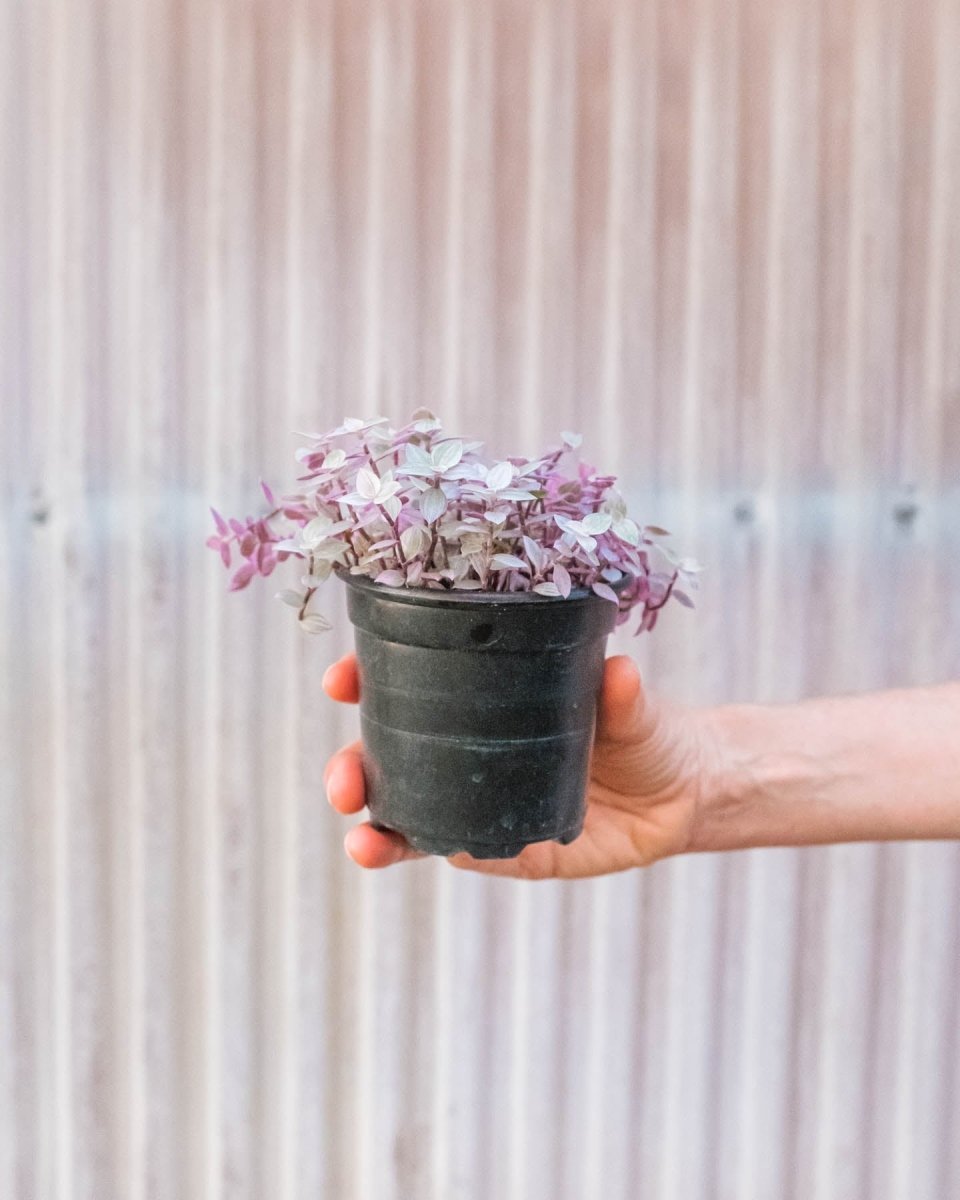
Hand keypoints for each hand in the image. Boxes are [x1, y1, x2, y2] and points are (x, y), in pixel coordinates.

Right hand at [322, 653, 720, 878]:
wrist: (677, 795)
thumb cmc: (644, 730)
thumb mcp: (633, 708)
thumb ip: (622, 696)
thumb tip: (619, 671)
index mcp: (485, 699)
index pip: (410, 684)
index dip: (365, 678)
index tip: (340, 678)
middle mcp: (468, 749)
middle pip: (389, 757)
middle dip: (352, 767)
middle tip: (343, 780)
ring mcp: (479, 800)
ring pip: (407, 813)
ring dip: (372, 825)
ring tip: (358, 837)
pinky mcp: (502, 849)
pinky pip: (455, 850)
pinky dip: (424, 852)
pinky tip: (402, 852)